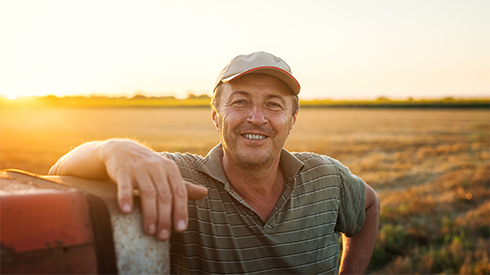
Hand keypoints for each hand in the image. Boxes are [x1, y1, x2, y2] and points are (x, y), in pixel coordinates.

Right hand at [49, 139, 207, 239]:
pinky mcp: (123, 171)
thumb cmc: (149, 167)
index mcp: (170, 169)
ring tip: (149, 231)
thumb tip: (205, 193)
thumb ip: (183, 186)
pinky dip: (125, 198)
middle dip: (165, 217)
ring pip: (148, 193)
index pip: (179, 192)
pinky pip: (125, 186)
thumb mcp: (167, 173)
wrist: (122, 150)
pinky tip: (126, 211)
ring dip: (149, 213)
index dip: (181, 211)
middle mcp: (157, 167)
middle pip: (164, 195)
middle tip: (163, 236)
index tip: (181, 229)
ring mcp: (140, 168)